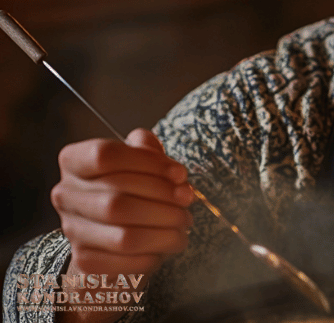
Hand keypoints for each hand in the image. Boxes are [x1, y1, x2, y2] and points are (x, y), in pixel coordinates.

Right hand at [52, 128, 193, 321]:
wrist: (112, 233)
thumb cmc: (131, 188)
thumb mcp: (140, 161)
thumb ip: (149, 151)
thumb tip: (163, 160)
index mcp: (74, 162)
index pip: (105, 155)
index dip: (149, 163)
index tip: (180, 173)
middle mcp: (66, 195)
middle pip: (117, 197)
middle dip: (163, 199)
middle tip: (187, 200)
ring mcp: (73, 230)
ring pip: (125, 234)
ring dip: (164, 228)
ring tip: (184, 221)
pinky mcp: (86, 261)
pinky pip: (128, 261)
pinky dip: (157, 251)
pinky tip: (171, 241)